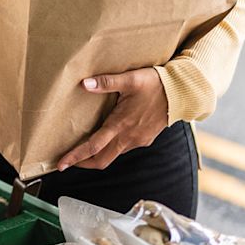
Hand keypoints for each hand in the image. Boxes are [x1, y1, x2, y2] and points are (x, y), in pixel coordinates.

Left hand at [54, 67, 168, 170]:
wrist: (183, 94)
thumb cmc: (156, 84)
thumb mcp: (130, 79)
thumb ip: (106, 82)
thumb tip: (85, 83)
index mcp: (121, 125)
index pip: (93, 147)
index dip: (76, 157)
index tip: (61, 164)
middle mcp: (128, 137)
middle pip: (101, 160)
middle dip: (83, 163)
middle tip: (68, 161)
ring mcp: (138, 140)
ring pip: (113, 155)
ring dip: (97, 155)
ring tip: (85, 149)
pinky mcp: (145, 139)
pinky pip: (125, 149)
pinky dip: (111, 149)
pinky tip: (108, 138)